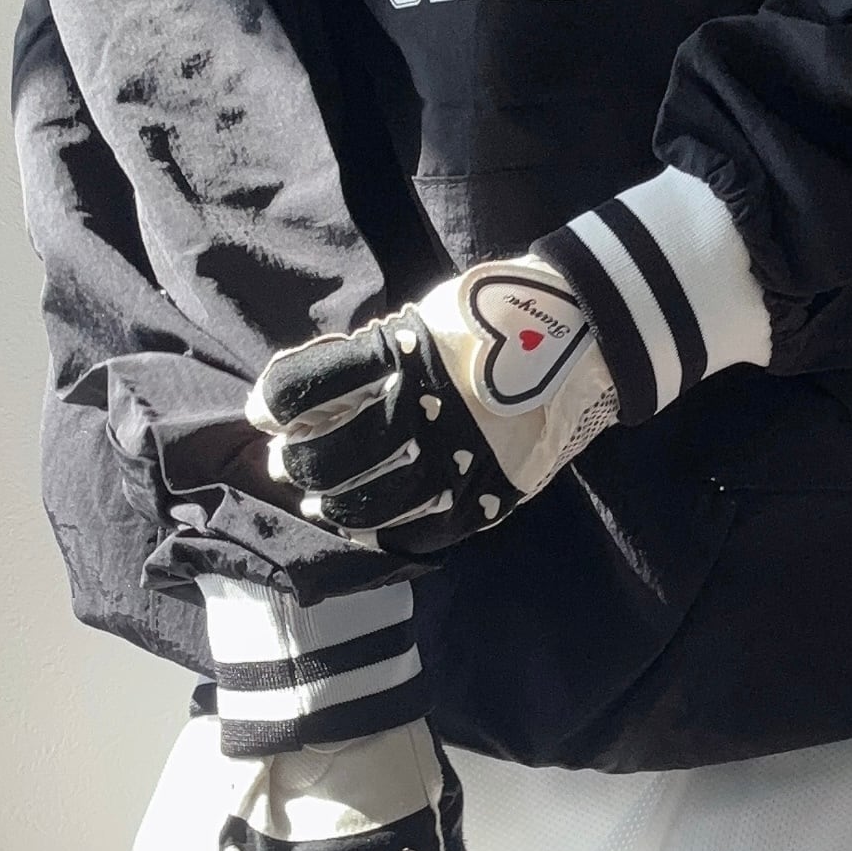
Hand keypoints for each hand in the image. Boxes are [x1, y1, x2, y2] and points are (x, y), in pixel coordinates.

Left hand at [246, 259, 619, 556]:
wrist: (585, 334)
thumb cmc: (495, 319)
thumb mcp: (422, 321)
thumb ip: (370, 358)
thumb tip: (310, 400)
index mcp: (397, 359)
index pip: (302, 391)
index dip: (271, 404)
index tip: (266, 413)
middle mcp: (418, 413)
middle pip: (323, 458)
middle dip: (294, 464)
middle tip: (291, 463)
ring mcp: (453, 460)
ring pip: (363, 505)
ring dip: (331, 506)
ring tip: (324, 503)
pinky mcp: (485, 494)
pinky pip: (420, 532)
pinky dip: (387, 532)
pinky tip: (375, 522)